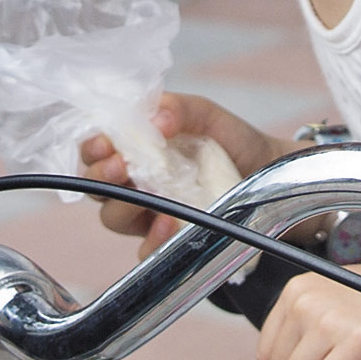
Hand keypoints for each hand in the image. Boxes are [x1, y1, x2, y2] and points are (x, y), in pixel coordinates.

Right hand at [67, 95, 269, 238]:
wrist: (268, 172)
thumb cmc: (230, 140)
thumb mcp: (206, 115)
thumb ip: (179, 109)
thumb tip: (155, 121)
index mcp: (134, 149)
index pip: (95, 151)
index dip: (92, 148)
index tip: (104, 143)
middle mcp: (134, 183)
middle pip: (96, 187)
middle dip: (101, 176)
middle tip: (120, 166)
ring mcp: (149, 214)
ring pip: (114, 218)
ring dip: (124, 207)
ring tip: (152, 197)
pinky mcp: (169, 241)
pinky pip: (146, 251)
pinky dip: (152, 240)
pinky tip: (170, 225)